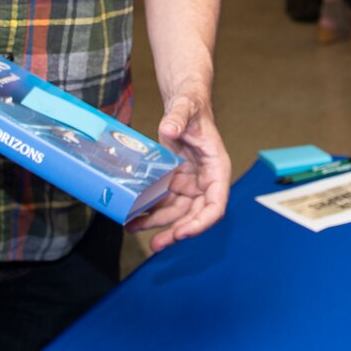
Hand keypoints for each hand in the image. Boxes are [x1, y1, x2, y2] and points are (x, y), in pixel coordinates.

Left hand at [124, 87, 228, 251]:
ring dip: (159, 225)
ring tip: (134, 229)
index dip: (201, 222)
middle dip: (176, 232)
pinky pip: (164, 203)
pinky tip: (133, 216)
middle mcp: (205, 182)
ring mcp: (189, 185)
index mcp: (217, 170)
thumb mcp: (186, 109)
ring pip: (177, 214)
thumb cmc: (191, 108)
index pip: (216, 205)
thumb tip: (169, 128)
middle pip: (195, 216)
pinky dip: (150, 211)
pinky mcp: (174, 183)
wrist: (182, 106)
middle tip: (157, 244)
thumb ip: (178, 118)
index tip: (183, 232)